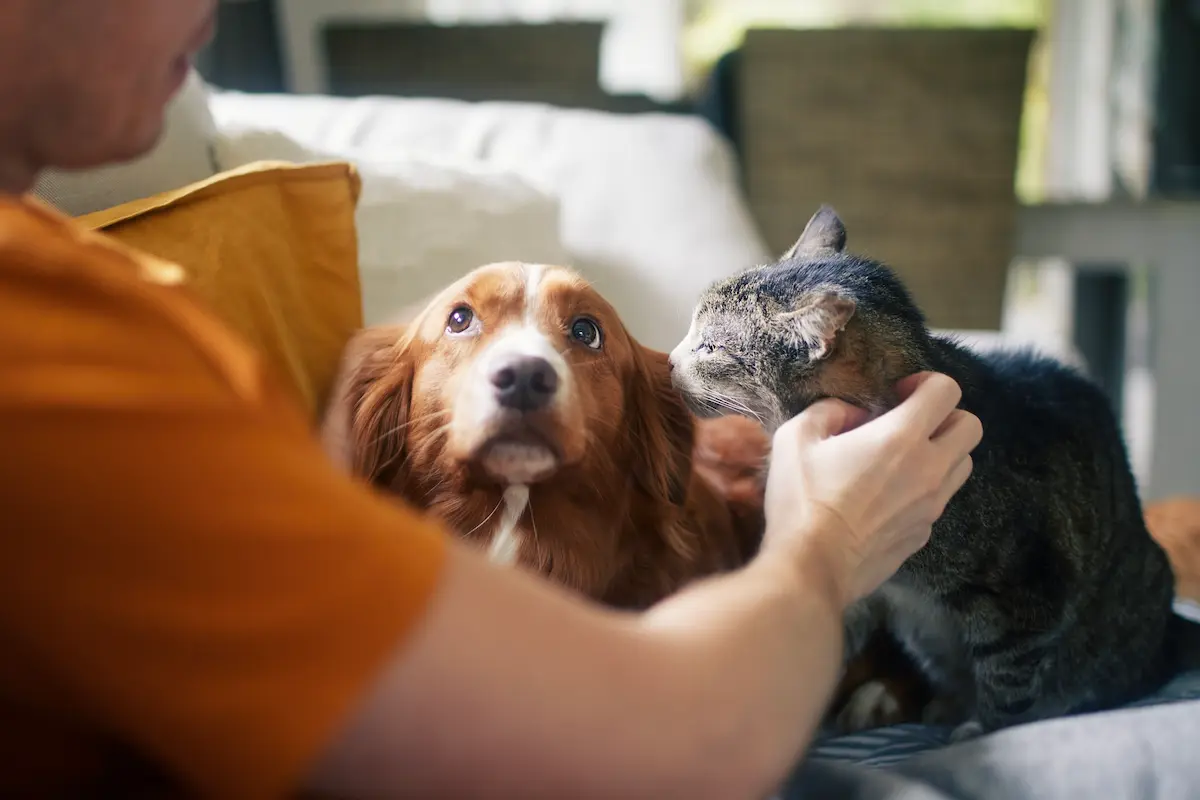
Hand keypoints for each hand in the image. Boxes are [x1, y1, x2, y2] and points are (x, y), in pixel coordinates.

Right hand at [762, 372, 981, 606]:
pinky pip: (939, 500)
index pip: (946, 391)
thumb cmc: (801, 500)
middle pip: (971, 427)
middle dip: (945, 417)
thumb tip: (852, 414)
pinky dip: (924, 489)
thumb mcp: (795, 438)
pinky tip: (887, 497)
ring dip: (942, 453)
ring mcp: (931, 506)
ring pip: (963, 465)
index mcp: (901, 437)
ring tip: (902, 460)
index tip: (897, 394)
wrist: (812, 567)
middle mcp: (929, 469)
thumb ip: (828, 412)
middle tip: (909, 424)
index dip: (925, 382)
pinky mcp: (923, 535)